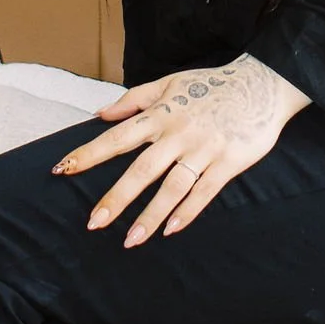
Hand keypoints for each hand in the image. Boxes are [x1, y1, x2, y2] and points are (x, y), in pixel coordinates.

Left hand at [55, 55, 310, 245]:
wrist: (261, 83)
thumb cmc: (211, 84)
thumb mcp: (169, 83)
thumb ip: (133, 100)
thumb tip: (100, 113)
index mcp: (161, 115)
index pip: (117, 137)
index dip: (89, 153)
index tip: (63, 169)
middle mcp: (178, 134)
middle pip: (142, 170)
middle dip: (117, 197)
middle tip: (94, 223)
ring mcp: (204, 149)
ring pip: (172, 187)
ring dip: (150, 215)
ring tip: (130, 240)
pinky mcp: (228, 162)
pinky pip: (204, 192)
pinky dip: (187, 212)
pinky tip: (170, 230)